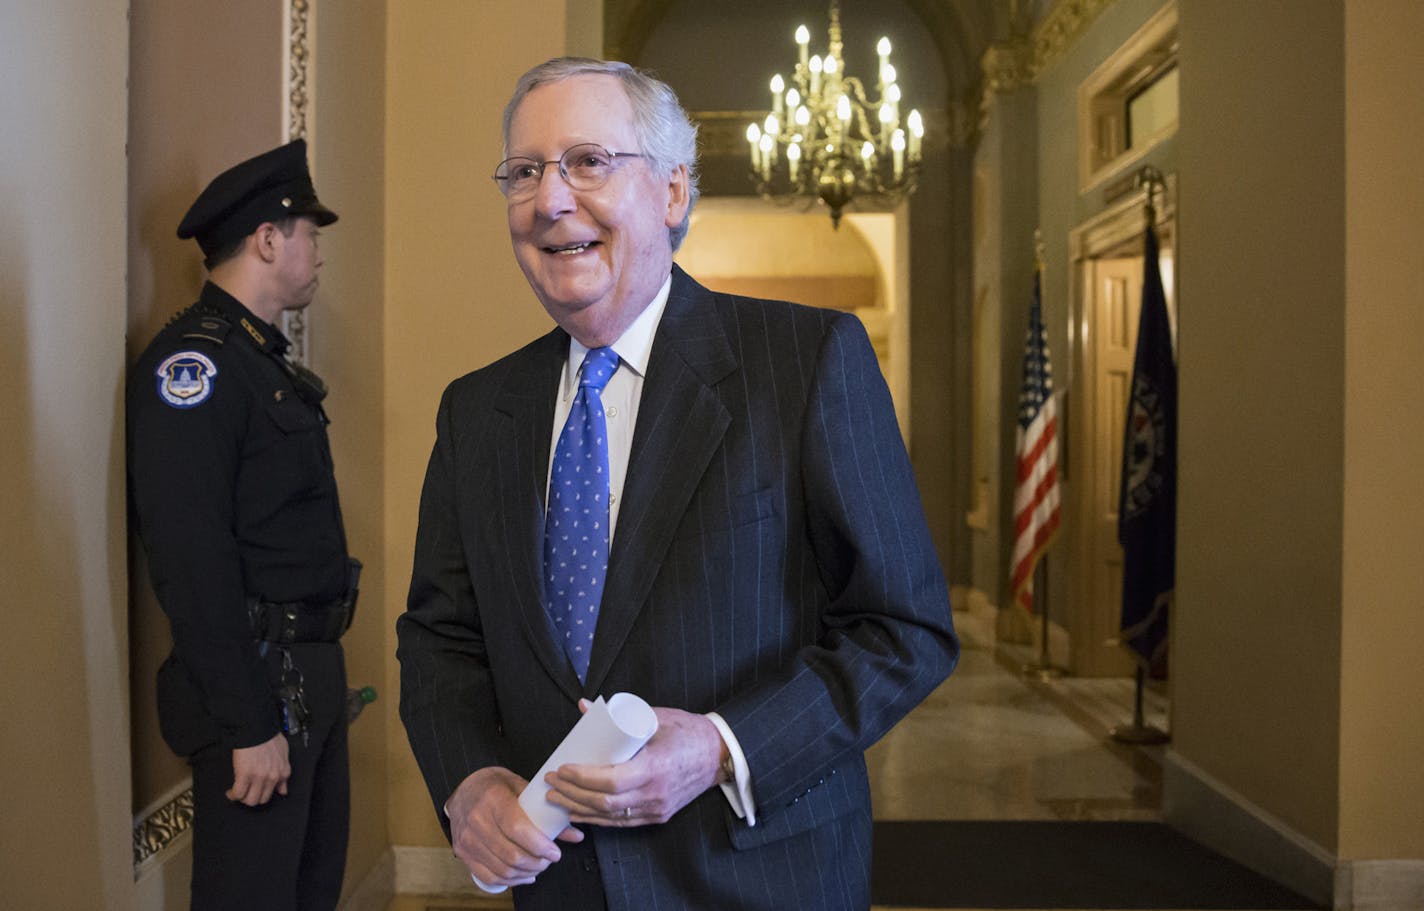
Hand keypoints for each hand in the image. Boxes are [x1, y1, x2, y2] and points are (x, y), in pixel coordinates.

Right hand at [226, 733, 289, 804]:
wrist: (257, 728)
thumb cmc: (269, 737)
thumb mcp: (284, 753)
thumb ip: (284, 772)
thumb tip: (283, 789)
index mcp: (283, 772)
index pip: (275, 793)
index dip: (263, 793)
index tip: (258, 791)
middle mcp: (272, 777)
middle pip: (262, 799)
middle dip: (252, 798)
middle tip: (246, 793)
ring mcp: (259, 778)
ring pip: (250, 800)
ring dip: (242, 798)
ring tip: (238, 793)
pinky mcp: (245, 775)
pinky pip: (238, 794)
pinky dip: (233, 795)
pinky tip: (230, 792)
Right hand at [445, 766, 582, 887]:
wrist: (464, 789)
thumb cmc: (496, 786)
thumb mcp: (522, 788)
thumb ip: (547, 811)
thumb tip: (575, 835)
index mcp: (493, 799)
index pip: (517, 829)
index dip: (539, 846)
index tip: (555, 853)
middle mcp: (477, 820)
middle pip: (511, 854)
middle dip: (537, 863)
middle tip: (549, 860)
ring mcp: (467, 838)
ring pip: (502, 868)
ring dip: (526, 873)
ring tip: (539, 867)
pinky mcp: (463, 852)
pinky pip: (488, 875)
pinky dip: (509, 881)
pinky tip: (523, 875)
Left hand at [544, 703, 723, 826]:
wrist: (719, 754)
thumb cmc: (687, 731)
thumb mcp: (655, 717)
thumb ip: (617, 715)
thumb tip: (583, 706)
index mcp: (655, 767)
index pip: (610, 781)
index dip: (581, 778)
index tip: (561, 768)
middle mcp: (655, 793)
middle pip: (605, 803)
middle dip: (572, 794)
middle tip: (550, 782)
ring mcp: (657, 808)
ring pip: (610, 817)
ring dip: (580, 809)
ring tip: (557, 798)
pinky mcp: (658, 815)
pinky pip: (622, 822)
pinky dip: (598, 818)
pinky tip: (580, 811)